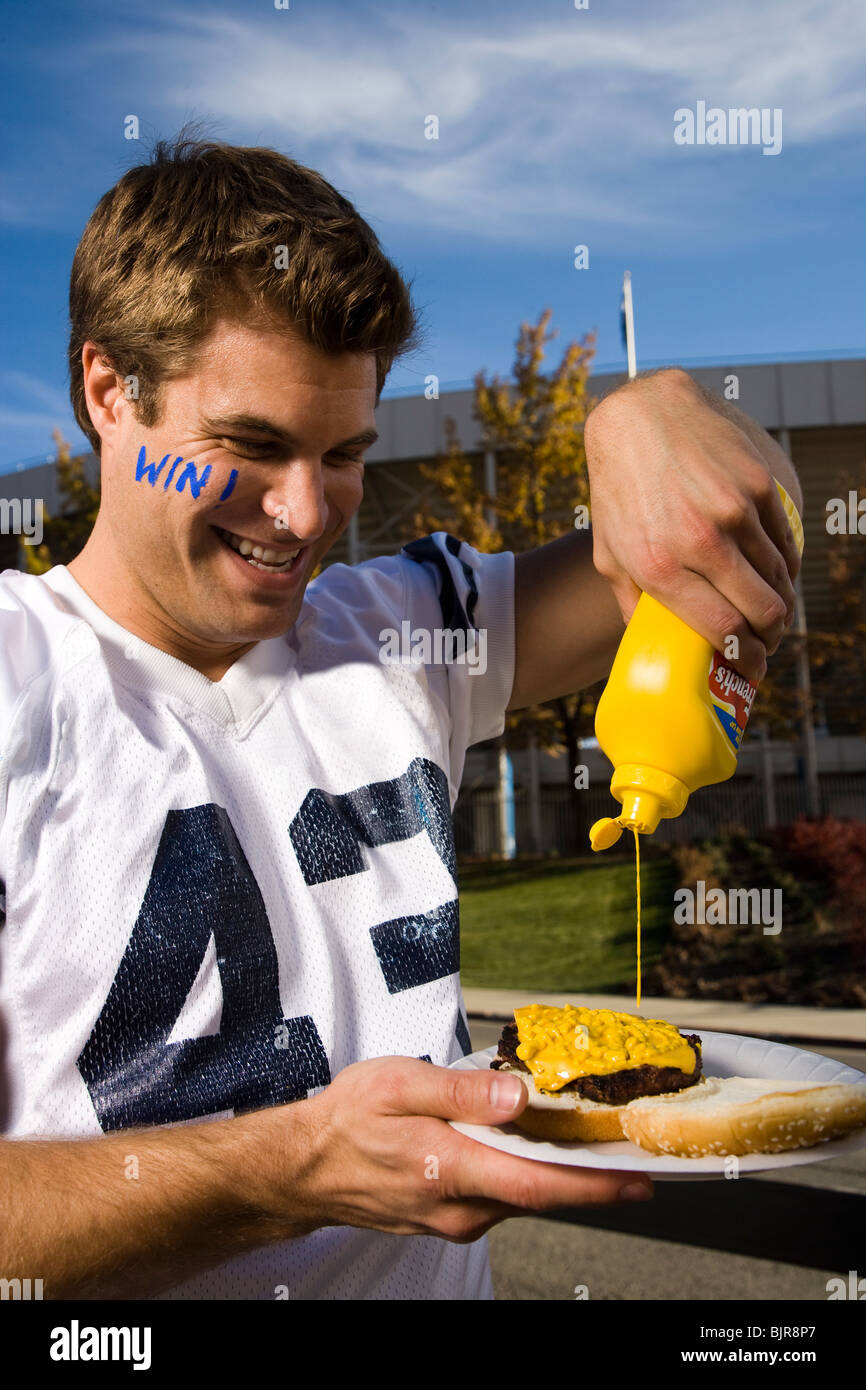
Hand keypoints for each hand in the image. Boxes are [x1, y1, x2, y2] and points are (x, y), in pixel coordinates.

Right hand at [271, 1056, 652, 1243]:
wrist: (304, 1167)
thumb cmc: (348, 1121)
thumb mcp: (398, 1084)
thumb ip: (461, 1091)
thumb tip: (516, 1094)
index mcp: (451, 1169)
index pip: (539, 1185)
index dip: (595, 1185)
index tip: (639, 1178)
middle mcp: (460, 1207)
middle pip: (540, 1192)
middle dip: (588, 1171)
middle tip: (628, 1143)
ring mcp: (455, 1218)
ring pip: (520, 1194)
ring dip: (552, 1168)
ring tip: (579, 1131)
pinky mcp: (451, 1217)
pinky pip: (500, 1195)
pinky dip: (521, 1170)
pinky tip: (523, 1141)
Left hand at [584, 369, 801, 682]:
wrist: (641, 417)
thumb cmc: (620, 491)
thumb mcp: (608, 552)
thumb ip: (631, 603)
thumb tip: (653, 648)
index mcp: (659, 568)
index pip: (723, 631)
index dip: (745, 659)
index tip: (751, 667)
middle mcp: (699, 542)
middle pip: (762, 612)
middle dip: (771, 638)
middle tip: (767, 644)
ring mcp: (734, 512)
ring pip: (780, 580)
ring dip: (782, 604)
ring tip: (772, 612)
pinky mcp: (758, 486)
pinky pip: (786, 543)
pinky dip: (787, 567)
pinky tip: (777, 575)